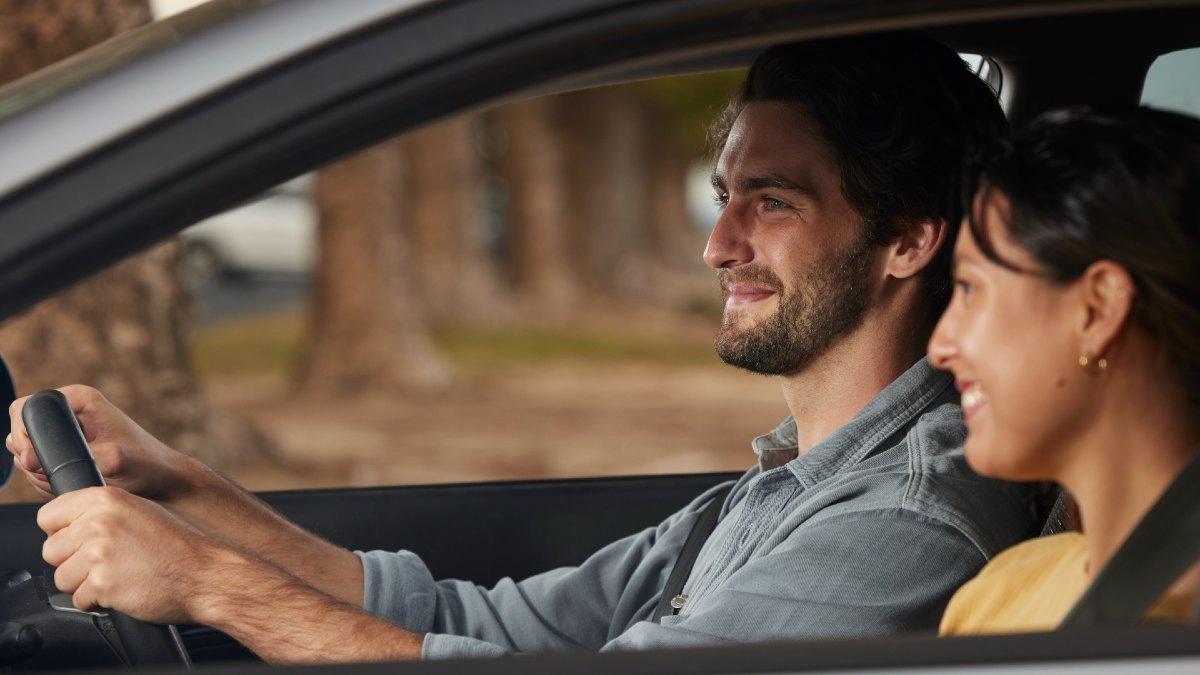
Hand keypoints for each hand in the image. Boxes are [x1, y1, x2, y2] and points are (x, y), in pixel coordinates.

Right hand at [7, 385, 194, 501]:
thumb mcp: (118, 460)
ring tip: (76, 478)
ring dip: (40, 474)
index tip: (37, 460)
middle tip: (61, 474)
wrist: (162, 481)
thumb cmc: (148, 464)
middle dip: (32, 460)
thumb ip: (80, 456)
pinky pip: (36, 468)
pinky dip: (47, 481)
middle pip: (19, 433)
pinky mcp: (64, 452)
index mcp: (79, 399)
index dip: (24, 436)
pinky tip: (74, 484)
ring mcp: (64, 433)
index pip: (26, 408)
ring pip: (25, 454)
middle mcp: (69, 412)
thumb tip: (40, 459)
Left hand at [38, 486, 229, 623]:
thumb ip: (102, 513)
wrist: (203, 574)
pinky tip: (123, 589)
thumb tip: (68, 526)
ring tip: (117, 575)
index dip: (64, 532)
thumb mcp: (140, 511)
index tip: (82, 541)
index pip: (48, 516)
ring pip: (61, 578)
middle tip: (108, 562)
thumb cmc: (178, 546)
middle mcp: (98, 522)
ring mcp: (99, 553)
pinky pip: (78, 600)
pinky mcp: (101, 583)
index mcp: (105, 499)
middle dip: (73, 561)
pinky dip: (97, 601)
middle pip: (51, 550)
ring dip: (84, 584)